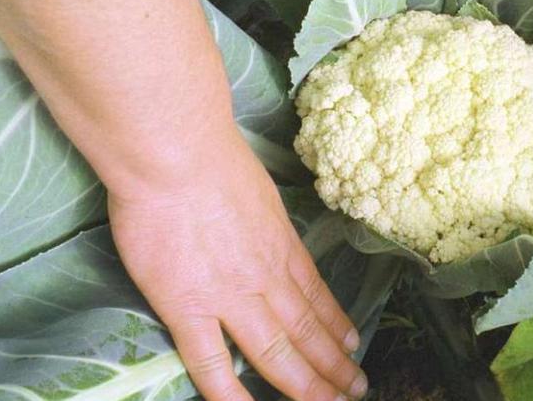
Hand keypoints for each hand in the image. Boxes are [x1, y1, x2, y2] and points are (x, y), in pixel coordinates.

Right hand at [110, 131, 366, 400]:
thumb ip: (266, 223)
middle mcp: (267, 278)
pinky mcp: (188, 307)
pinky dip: (231, 393)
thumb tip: (267, 232)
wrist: (177, 156)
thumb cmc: (214, 161)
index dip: (336, 326)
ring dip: (305, 383)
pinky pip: (211, 363)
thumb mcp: (261, 191)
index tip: (353, 347)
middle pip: (306, 330)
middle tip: (355, 389)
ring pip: (276, 352)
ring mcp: (230, 297)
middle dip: (333, 365)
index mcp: (282, 246)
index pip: (317, 296)